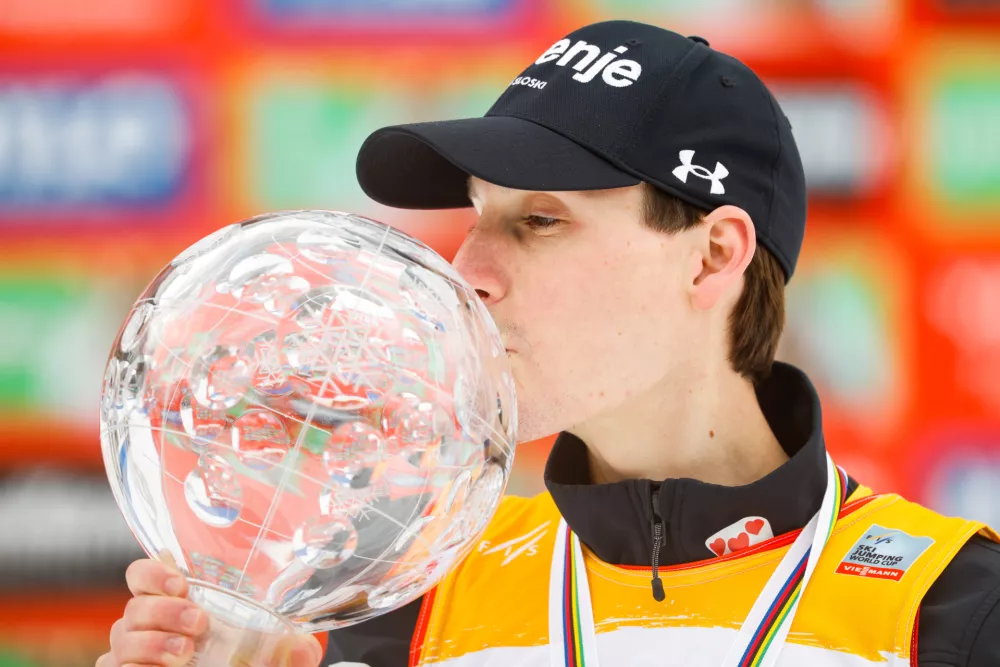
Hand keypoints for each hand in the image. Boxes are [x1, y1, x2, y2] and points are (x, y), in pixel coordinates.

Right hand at [96, 554, 323, 666]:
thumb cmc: (244, 662)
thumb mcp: (271, 655)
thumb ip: (290, 652)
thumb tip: (304, 648)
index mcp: (172, 603)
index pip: (142, 575)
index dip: (153, 573)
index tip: (182, 584)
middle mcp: (143, 627)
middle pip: (133, 607)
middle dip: (163, 611)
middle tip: (198, 623)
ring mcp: (129, 655)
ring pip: (120, 640)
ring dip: (150, 644)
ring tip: (183, 653)